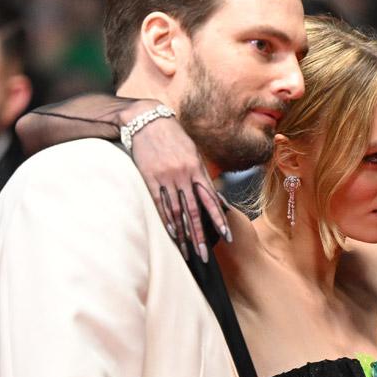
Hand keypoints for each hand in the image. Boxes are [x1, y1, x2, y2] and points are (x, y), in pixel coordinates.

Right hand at [121, 100, 229, 262]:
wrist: (149, 120)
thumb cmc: (173, 137)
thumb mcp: (192, 153)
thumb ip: (201, 175)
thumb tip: (211, 196)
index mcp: (197, 169)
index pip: (211, 200)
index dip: (219, 220)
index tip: (227, 237)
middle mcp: (185, 175)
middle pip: (195, 212)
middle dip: (200, 236)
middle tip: (205, 256)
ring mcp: (167, 178)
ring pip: (177, 212)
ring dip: (182, 234)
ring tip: (187, 252)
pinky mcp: (150, 178)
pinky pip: (160, 203)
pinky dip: (166, 220)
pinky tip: (171, 234)